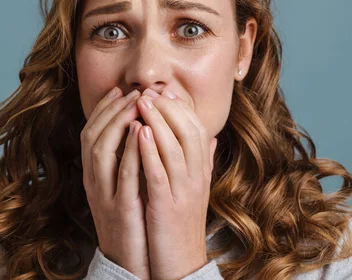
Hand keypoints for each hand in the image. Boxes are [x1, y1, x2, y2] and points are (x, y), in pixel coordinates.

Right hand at [80, 87, 150, 279]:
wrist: (129, 260)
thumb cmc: (132, 218)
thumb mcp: (126, 186)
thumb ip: (129, 158)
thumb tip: (141, 127)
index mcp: (94, 175)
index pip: (91, 133)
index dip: (103, 109)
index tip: (119, 90)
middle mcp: (93, 182)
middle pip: (92, 136)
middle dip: (110, 109)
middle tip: (130, 91)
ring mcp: (103, 194)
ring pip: (100, 150)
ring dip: (117, 123)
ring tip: (135, 103)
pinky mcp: (120, 208)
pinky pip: (122, 174)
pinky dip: (129, 149)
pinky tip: (140, 131)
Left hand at [135, 88, 217, 279]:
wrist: (181, 261)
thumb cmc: (184, 220)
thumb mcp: (196, 187)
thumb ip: (202, 161)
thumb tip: (212, 137)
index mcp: (202, 170)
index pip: (198, 129)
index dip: (182, 107)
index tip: (166, 91)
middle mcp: (197, 176)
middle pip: (188, 131)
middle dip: (169, 107)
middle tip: (151, 90)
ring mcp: (184, 191)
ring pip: (175, 147)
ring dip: (158, 121)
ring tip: (142, 101)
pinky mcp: (167, 205)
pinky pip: (159, 172)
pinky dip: (150, 150)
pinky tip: (139, 132)